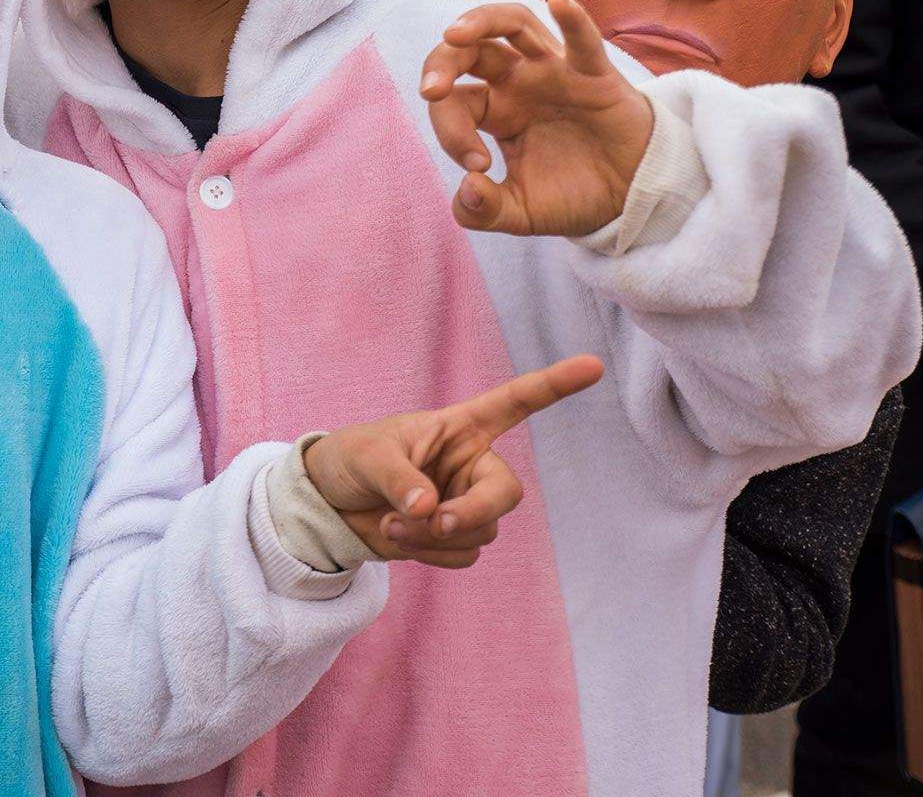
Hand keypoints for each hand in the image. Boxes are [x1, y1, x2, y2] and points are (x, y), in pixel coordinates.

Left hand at [303, 354, 601, 566]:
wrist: (330, 504)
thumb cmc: (351, 460)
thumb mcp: (366, 455)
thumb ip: (397, 477)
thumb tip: (429, 510)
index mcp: (459, 428)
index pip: (514, 403)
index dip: (553, 385)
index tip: (592, 364)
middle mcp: (472, 466)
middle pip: (506, 494)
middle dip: (476, 513)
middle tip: (440, 522)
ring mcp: (467, 504)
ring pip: (482, 532)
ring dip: (435, 536)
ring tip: (391, 522)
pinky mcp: (455, 539)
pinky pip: (462, 556)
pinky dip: (429, 554)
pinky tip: (398, 537)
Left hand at [420, 0, 654, 235]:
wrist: (633, 199)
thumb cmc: (573, 195)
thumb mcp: (521, 213)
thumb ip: (485, 211)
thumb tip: (466, 190)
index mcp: (494, 110)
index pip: (454, 103)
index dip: (451, 132)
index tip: (478, 168)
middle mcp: (518, 83)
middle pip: (470, 50)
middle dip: (441, 63)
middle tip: (430, 91)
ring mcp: (555, 73)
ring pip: (515, 25)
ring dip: (481, 22)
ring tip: (454, 34)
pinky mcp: (596, 77)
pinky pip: (583, 42)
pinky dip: (573, 19)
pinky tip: (561, 2)